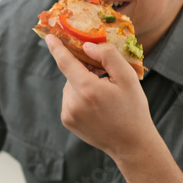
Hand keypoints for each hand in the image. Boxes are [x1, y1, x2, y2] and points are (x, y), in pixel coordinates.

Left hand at [43, 35, 154, 157]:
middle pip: (73, 74)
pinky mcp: (67, 121)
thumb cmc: (132, 108)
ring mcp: (68, 114)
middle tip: (106, 78)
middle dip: (85, 71)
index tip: (50, 37)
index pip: (66, 62)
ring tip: (104, 97)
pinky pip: (70, 100)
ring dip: (83, 85)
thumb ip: (107, 56)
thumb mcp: (128, 77)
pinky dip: (81, 97)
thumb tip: (86, 47)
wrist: (131, 144)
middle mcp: (73, 102)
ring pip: (71, 87)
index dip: (57, 48)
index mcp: (88, 89)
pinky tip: (97, 106)